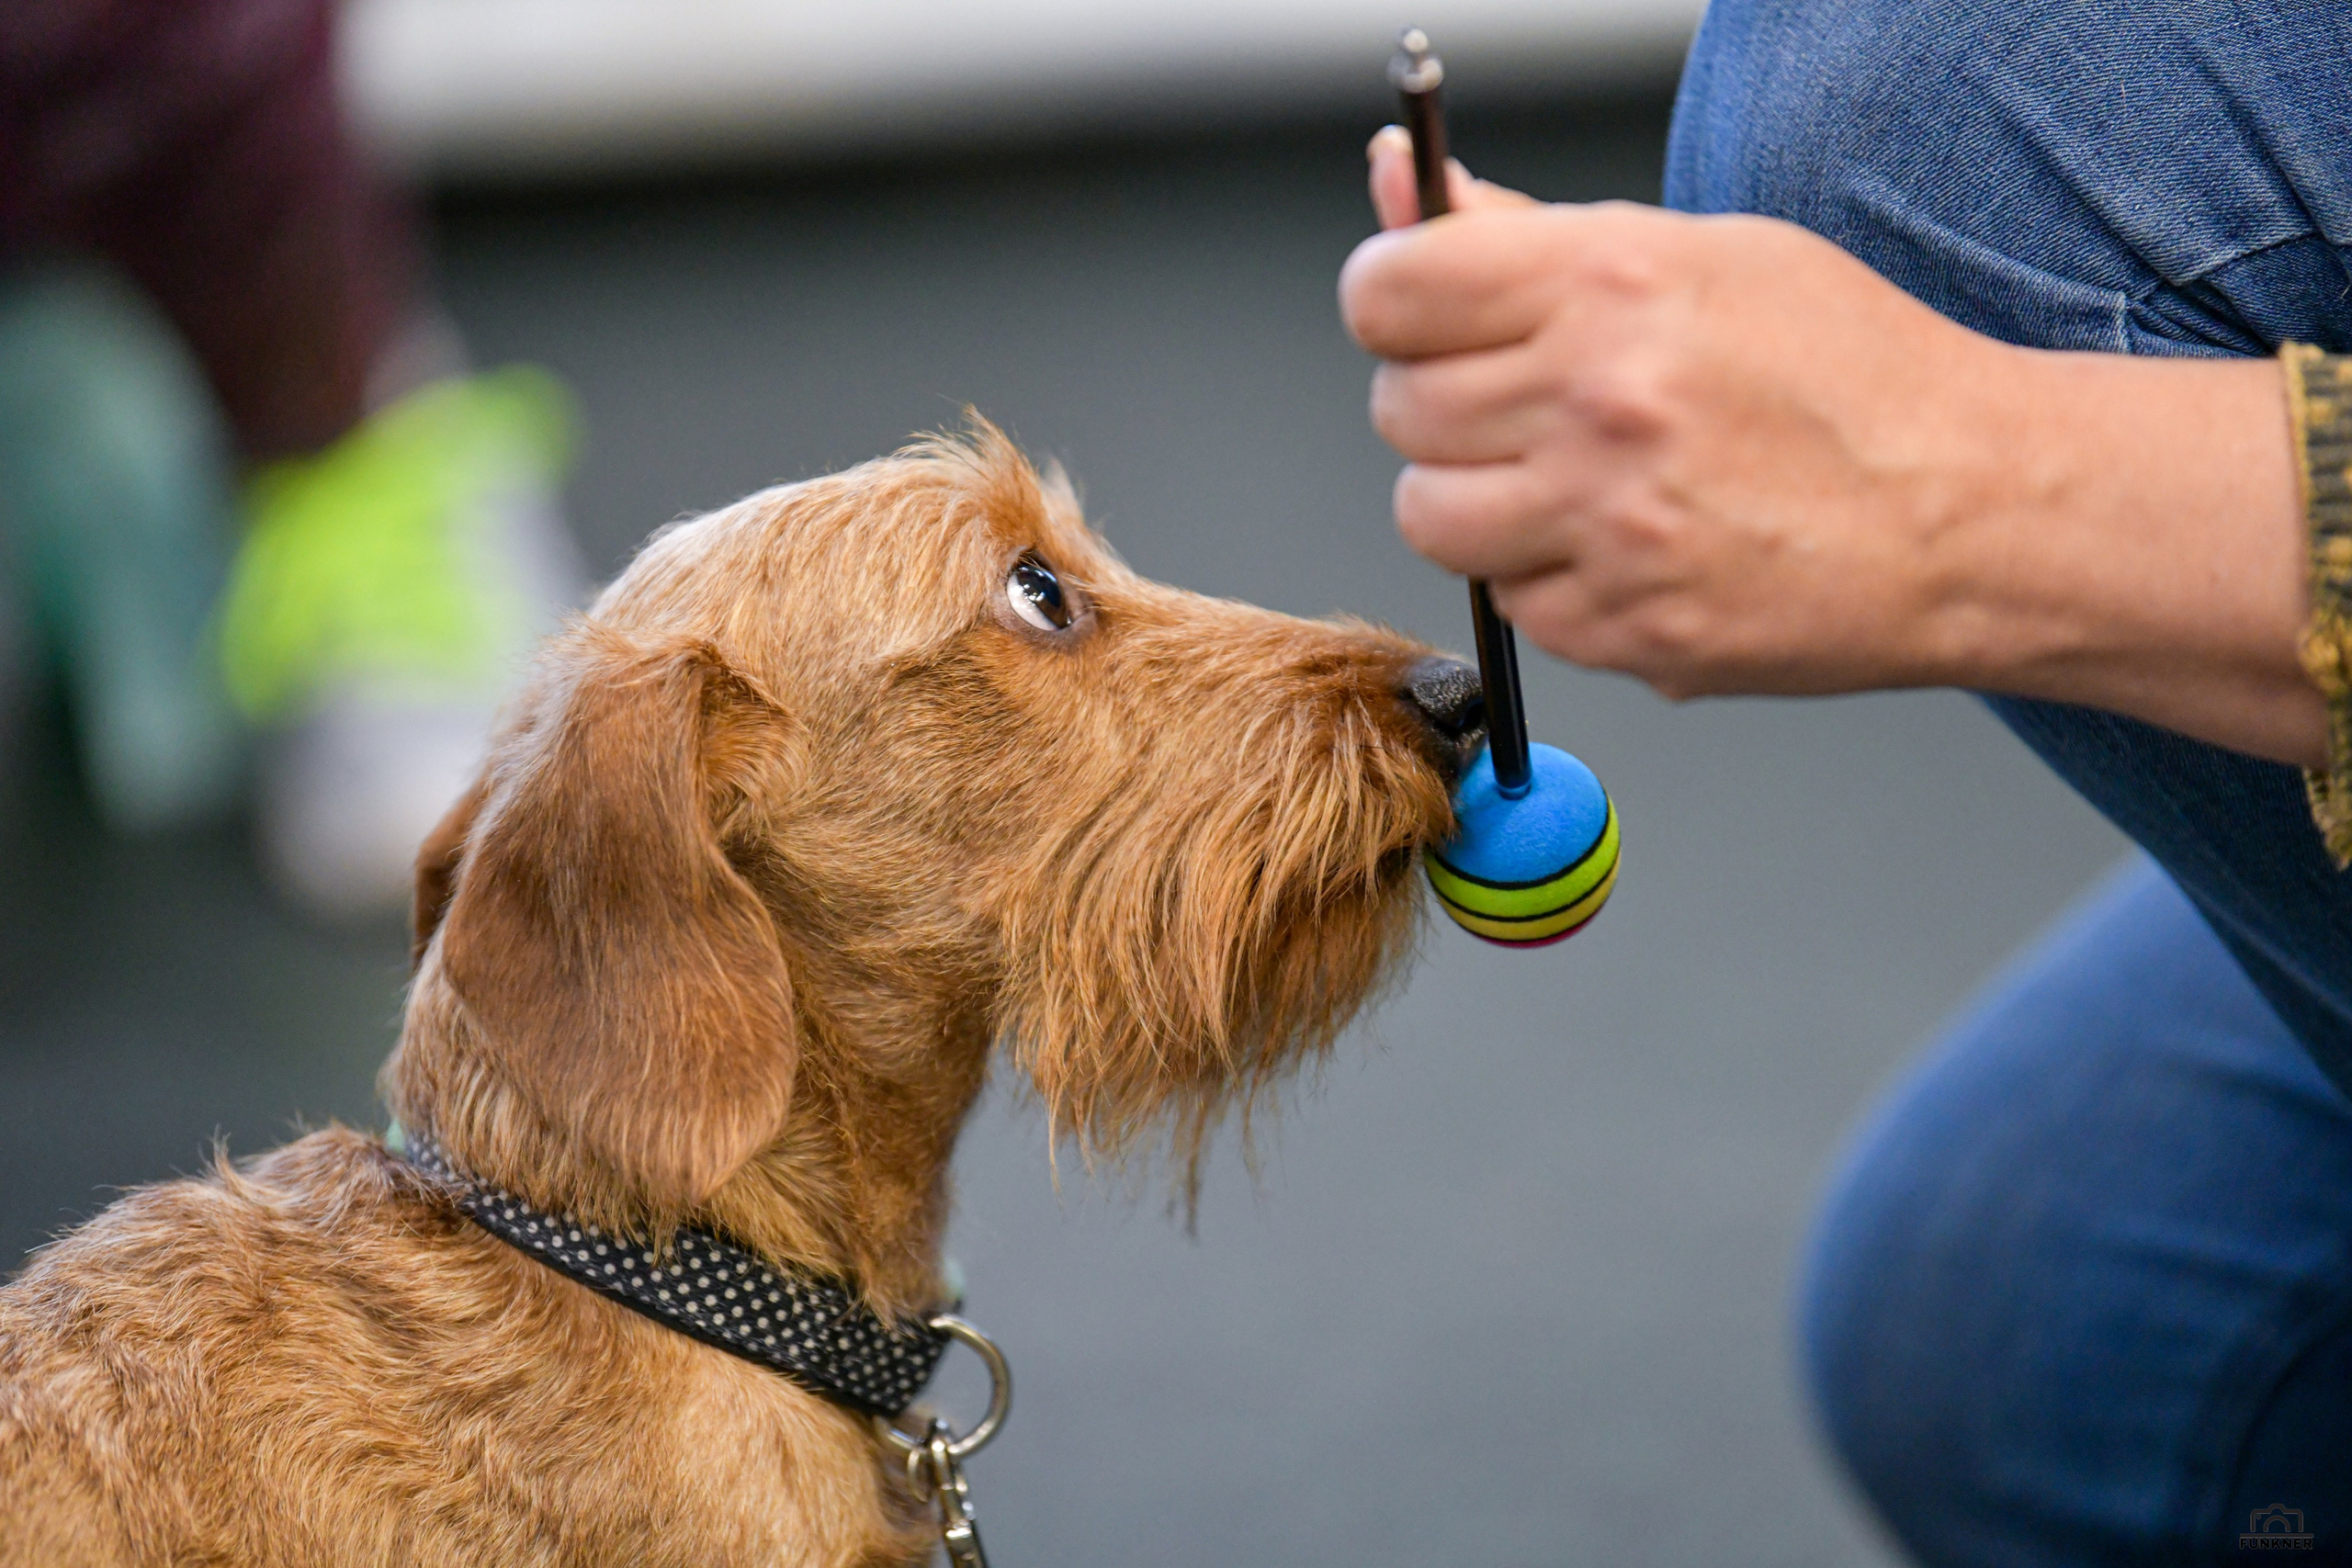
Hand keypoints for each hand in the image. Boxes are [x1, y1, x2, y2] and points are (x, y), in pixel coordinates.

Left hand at [1340, 129, 2324, 766]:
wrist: (1974, 512)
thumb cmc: (1855, 375)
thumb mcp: (1701, 255)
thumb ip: (1526, 235)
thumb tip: (1401, 185)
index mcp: (1610, 283)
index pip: (1391, 291)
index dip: (1389, 303)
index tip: (1411, 317)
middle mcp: (1598, 403)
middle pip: (1398, 409)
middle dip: (1440, 405)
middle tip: (1522, 404)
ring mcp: (1607, 526)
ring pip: (1428, 517)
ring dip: (1475, 502)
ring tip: (1570, 481)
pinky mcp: (1623, 628)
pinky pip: (1509, 603)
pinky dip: (1549, 580)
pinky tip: (1628, 547)